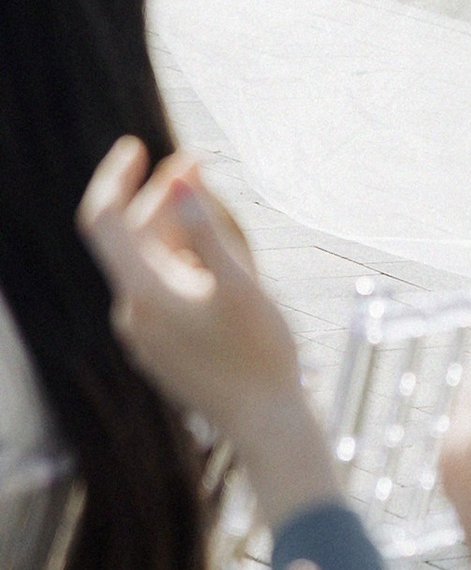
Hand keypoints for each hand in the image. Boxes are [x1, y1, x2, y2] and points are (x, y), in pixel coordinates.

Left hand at [79, 137, 334, 521]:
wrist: (266, 422)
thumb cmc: (261, 353)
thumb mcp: (241, 283)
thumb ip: (208, 228)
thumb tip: (178, 178)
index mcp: (145, 292)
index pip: (105, 221)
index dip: (114, 177)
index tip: (138, 146)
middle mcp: (133, 312)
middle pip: (137, 238)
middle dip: (164, 198)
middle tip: (201, 165)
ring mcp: (145, 333)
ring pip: (154, 264)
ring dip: (181, 233)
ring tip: (226, 226)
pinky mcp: (161, 347)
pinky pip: (165, 291)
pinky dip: (185, 265)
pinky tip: (222, 266)